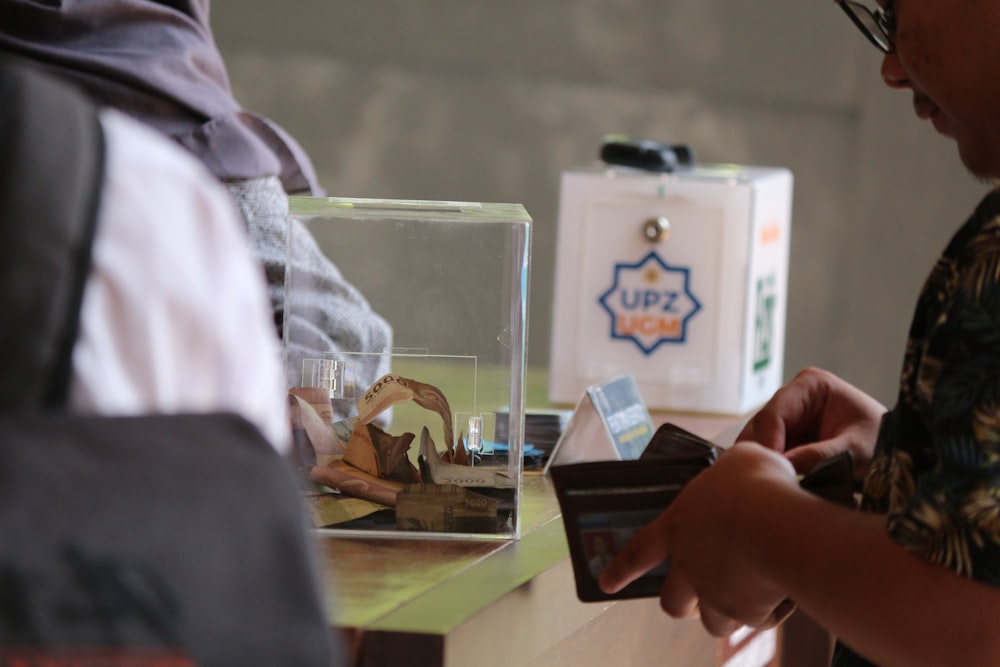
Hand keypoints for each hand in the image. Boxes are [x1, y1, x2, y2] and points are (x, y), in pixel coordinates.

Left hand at [598, 443, 800, 634]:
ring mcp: (714, 593)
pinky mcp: (745, 612)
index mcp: (678, 526)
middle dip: (684, 605)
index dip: (620, 569)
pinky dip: (764, 614)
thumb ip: (734, 465)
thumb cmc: (757, 487)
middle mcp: (689, 565)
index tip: (606, 584)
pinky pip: (754, 620)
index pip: (639, 551)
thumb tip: (747, 459)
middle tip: (698, 601)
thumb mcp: (742, 460)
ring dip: (726, 613)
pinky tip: (779, 597)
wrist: (780, 527)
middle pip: (673, 601)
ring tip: (746, 597)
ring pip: (713, 620)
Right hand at [738, 367, 885, 475]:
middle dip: (763, 453)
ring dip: (764, 462)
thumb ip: (822, 455)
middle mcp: (793, 395)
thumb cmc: (880, 440)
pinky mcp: (786, 436)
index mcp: (810, 384)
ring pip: (758, 440)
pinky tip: (776, 484)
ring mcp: (788, 416)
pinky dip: (770, 467)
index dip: (769, 442)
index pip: (775, 413)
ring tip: (774, 486)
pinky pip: (768, 452)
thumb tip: (785, 465)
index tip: (771, 468)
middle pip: (761, 425)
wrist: (893, 450)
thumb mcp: (856, 449)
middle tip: (769, 482)